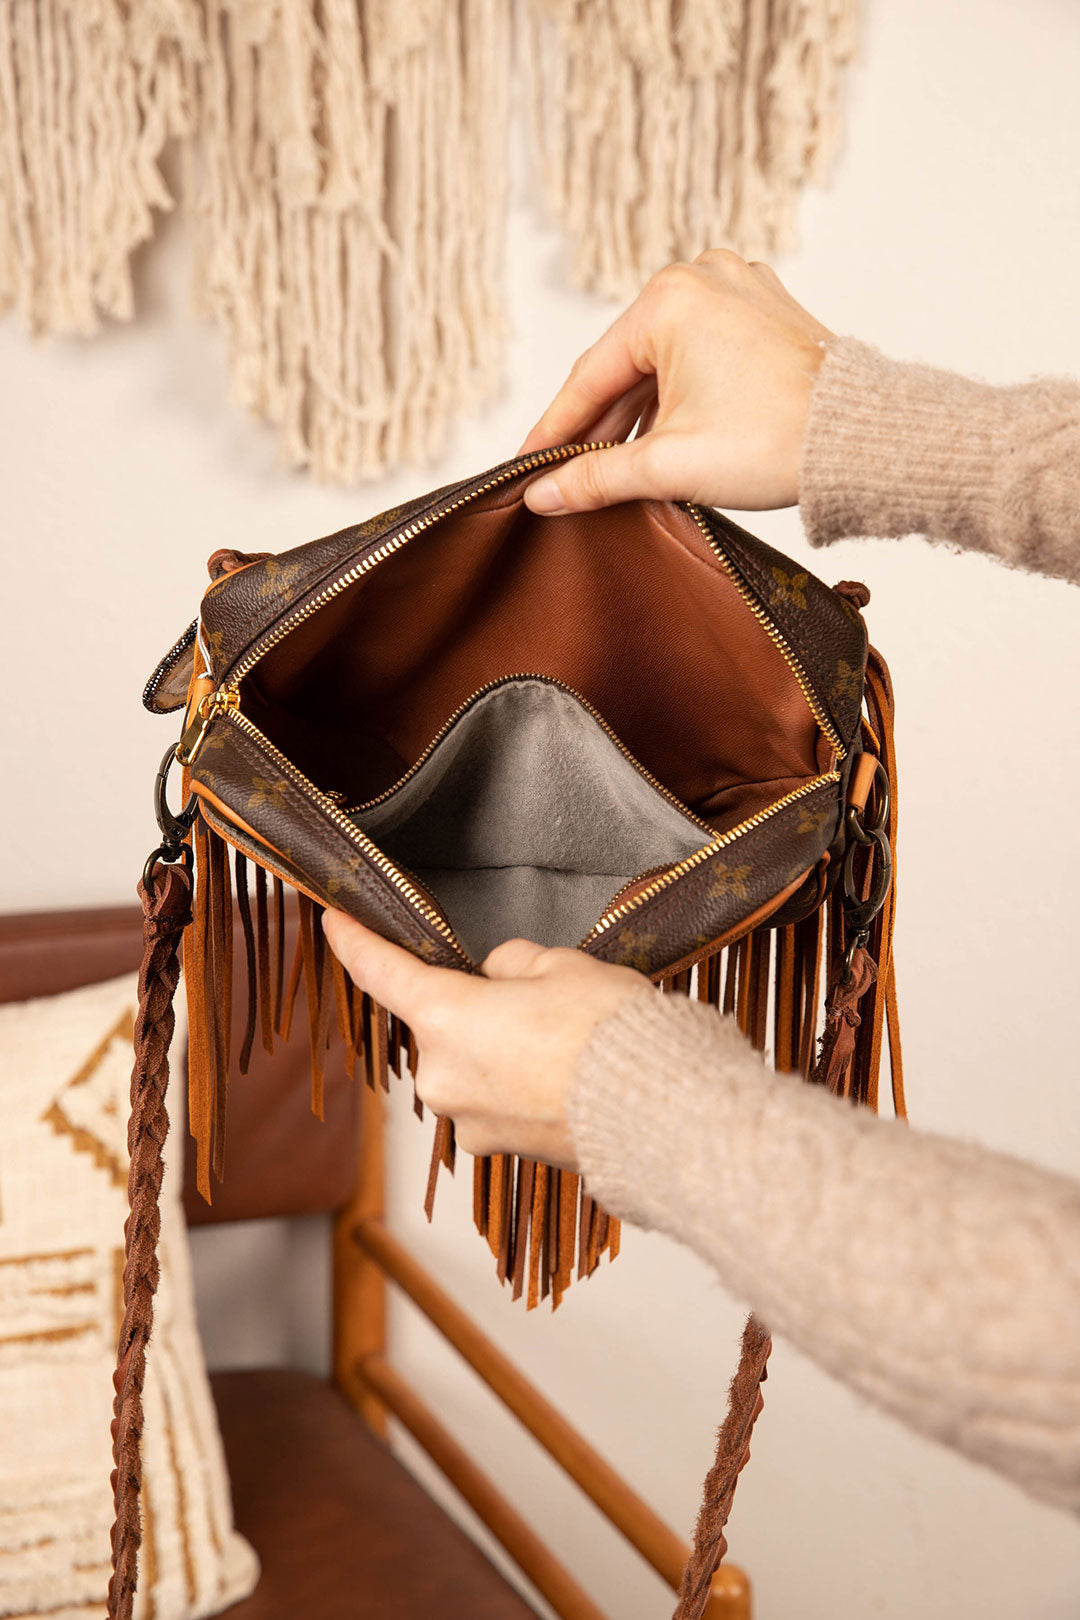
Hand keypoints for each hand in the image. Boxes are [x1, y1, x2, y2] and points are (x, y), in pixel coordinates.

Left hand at [322, 915, 653, 1168]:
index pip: (382, 972)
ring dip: (502, 1049)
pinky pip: (496, 1101)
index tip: (333, 922)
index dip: (355, 942)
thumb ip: (515, 965)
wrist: (659, 1114)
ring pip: (472, 1064)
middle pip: (442, 1023)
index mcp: (446, 1019)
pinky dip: (522, 1086)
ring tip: (569, 1044)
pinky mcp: (499, 1150)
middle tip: (543, 997)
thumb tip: (500, 979)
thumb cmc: (611, 1034)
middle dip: (479, 1006)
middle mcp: (441, 1076)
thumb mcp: (563, 966)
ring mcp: (468, 1121)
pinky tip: (569, 1079)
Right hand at [519, 249, 831, 514]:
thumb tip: (544, 494)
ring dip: (638, 412)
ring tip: (609, 465)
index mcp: (670, 299)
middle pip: (627, 364)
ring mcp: (738, 288)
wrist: (863, 439)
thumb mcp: (669, 465)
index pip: (591, 376)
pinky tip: (660, 434)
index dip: (554, 429)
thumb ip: (596, 477)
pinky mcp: (763, 310)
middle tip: (562, 472)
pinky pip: (699, 351)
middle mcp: (702, 276)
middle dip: (598, 424)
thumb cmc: (776, 440)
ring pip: (663, 359)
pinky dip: (677, 392)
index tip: (526, 466)